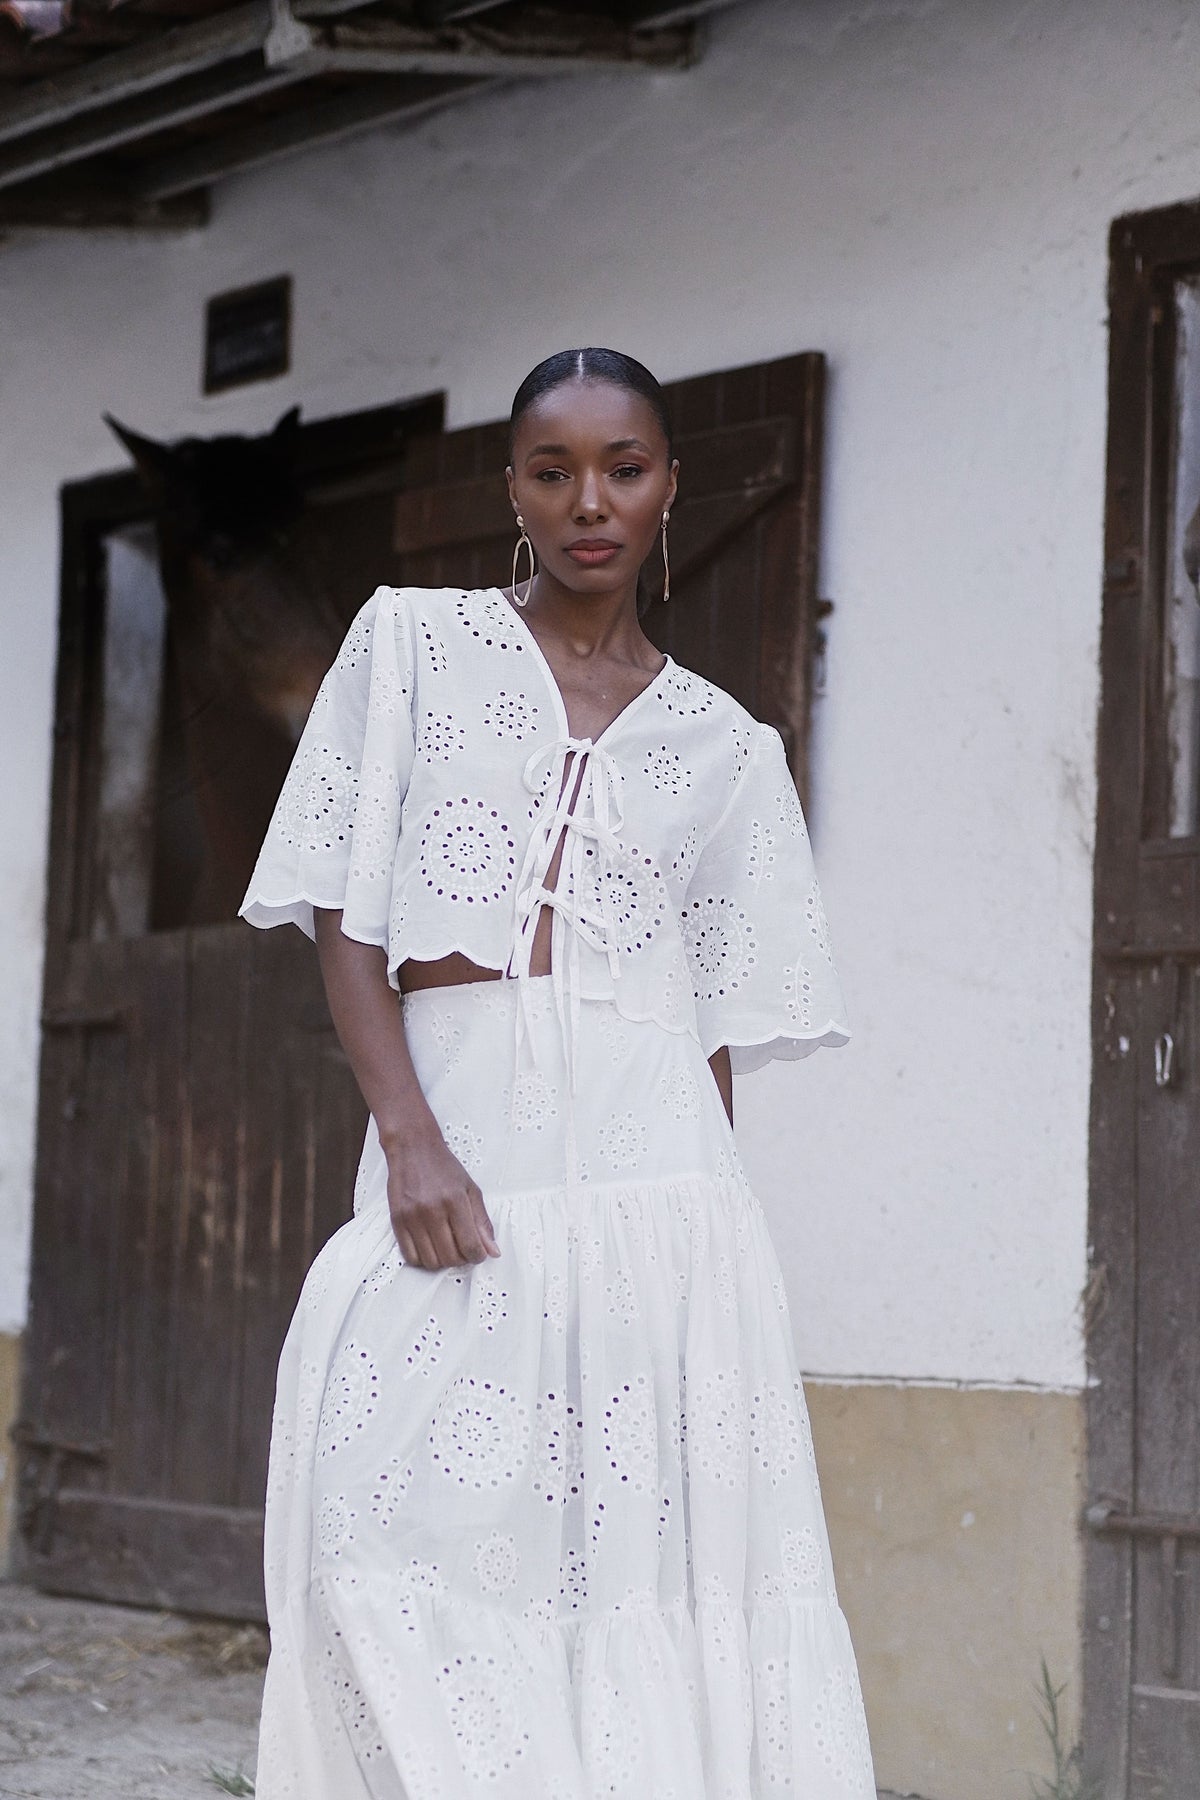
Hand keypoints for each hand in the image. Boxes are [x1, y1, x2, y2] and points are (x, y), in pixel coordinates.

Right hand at [384, 1128, 499, 1270]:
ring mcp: (412, 1217)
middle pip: (450, 1257)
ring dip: (442, 1261)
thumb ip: (482, 1221)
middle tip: (462, 1249)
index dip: (478, 1256)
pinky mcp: (397, 1220)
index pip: (470, 1245)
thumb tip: (492, 1250)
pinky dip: (423, 1259)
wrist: (413, 1149)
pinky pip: (410, 1256)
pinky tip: (430, 1247)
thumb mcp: (470, 1189)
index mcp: (455, 1201)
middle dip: (461, 1259)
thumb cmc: (442, 1167)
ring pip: (431, 1261)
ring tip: (446, 1247)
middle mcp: (432, 1210)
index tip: (478, 1253)